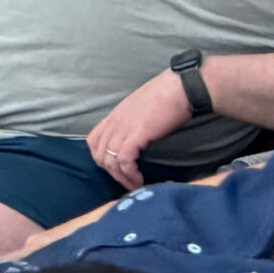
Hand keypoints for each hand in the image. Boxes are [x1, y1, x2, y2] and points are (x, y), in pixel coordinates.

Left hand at [86, 69, 193, 189]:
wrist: (180, 87)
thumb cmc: (166, 95)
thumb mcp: (140, 108)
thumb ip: (132, 121)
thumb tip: (135, 136)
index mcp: (115, 115)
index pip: (93, 140)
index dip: (101, 157)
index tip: (116, 168)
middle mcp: (115, 121)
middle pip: (99, 153)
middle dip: (110, 172)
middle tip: (126, 181)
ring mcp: (124, 127)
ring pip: (110, 160)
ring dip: (121, 178)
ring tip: (134, 185)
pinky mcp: (137, 134)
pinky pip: (124, 160)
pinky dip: (129, 174)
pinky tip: (139, 180)